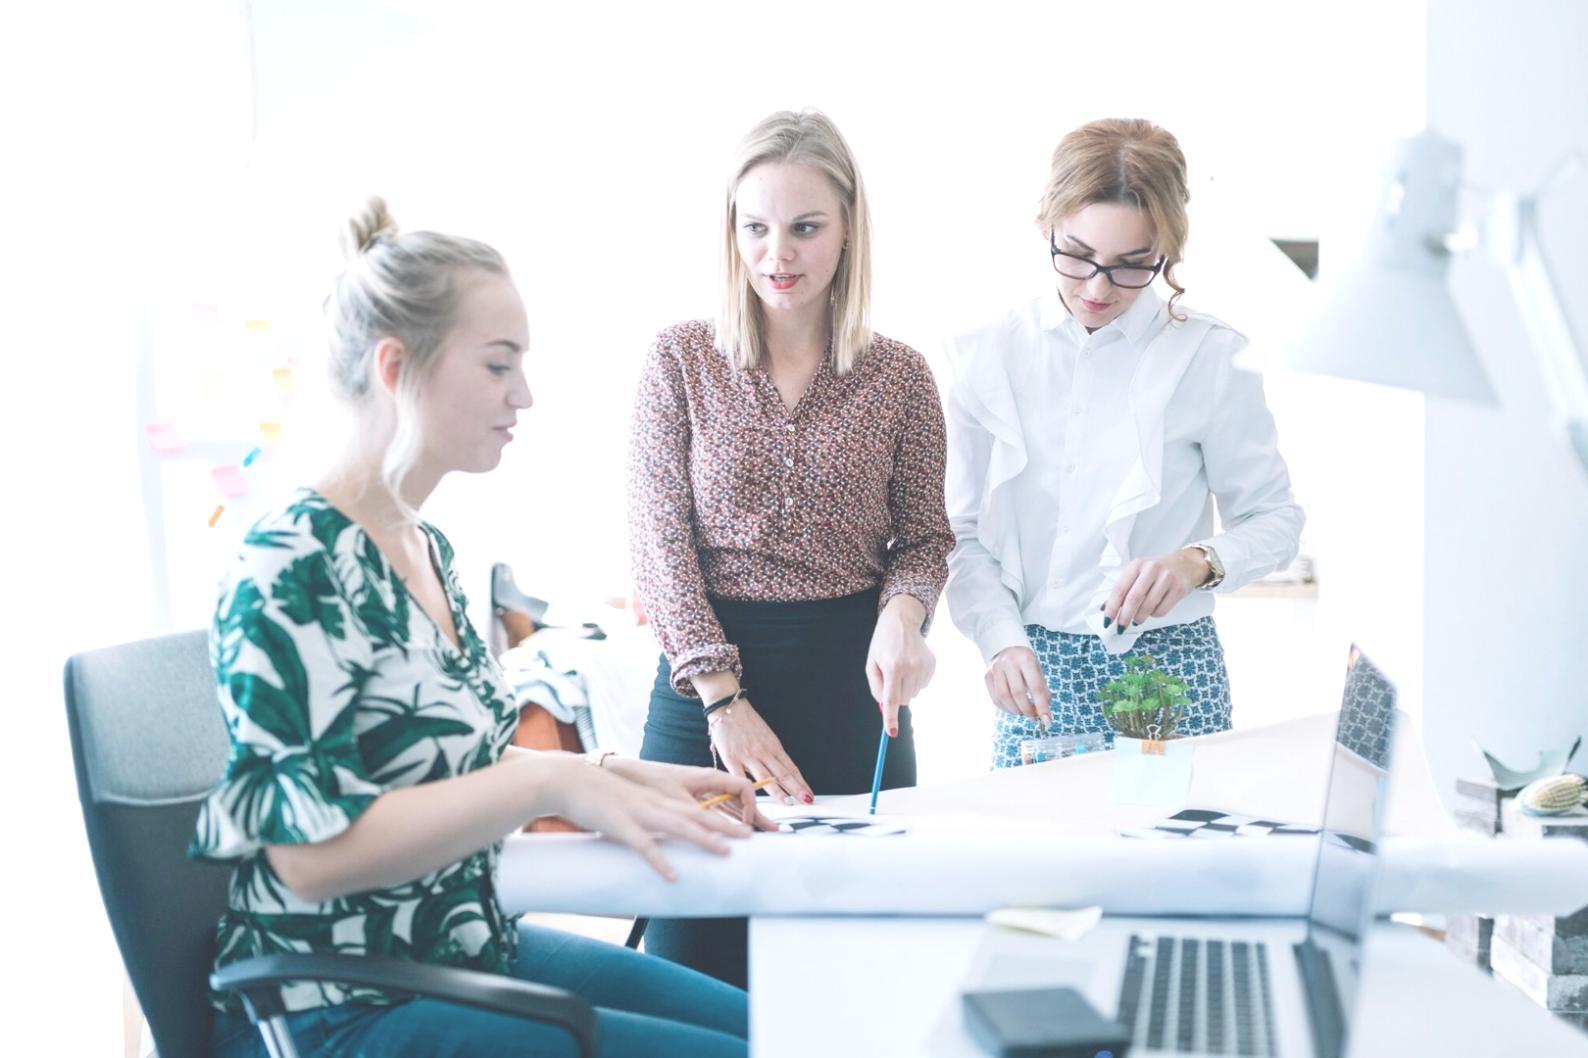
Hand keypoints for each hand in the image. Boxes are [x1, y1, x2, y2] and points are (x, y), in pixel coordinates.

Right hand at [544, 756, 757, 881]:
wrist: (569, 780)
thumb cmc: (598, 795)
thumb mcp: (630, 805)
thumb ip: (646, 820)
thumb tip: (659, 841)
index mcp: (658, 799)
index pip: (696, 809)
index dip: (721, 818)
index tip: (742, 829)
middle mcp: (655, 803)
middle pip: (696, 815)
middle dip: (724, 826)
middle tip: (748, 837)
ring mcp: (639, 813)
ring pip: (678, 826)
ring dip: (703, 838)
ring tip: (725, 852)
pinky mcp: (620, 825)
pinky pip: (644, 845)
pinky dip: (660, 860)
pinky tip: (673, 875)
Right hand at [708, 699, 813, 806]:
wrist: (727, 706)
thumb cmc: (746, 721)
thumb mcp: (765, 735)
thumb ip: (770, 753)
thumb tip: (779, 772)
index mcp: (773, 745)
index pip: (791, 768)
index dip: (801, 782)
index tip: (809, 794)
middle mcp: (764, 751)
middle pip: (783, 774)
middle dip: (797, 789)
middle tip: (807, 801)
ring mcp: (748, 755)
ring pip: (766, 777)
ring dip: (778, 792)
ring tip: (789, 803)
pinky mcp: (731, 758)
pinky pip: (741, 777)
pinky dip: (748, 789)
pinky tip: (754, 798)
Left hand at [866, 596, 935, 735]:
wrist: (902, 620)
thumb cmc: (882, 643)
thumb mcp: (871, 663)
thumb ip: (876, 687)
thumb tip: (884, 707)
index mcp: (892, 667)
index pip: (891, 699)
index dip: (891, 718)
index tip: (892, 733)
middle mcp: (910, 667)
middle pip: (903, 700)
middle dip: (895, 696)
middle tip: (891, 678)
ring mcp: (924, 666)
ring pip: (914, 694)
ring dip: (906, 687)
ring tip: (901, 667)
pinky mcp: (932, 664)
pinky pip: (923, 685)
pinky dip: (915, 681)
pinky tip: (911, 665)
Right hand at [984, 645, 1050, 723]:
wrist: (1006, 648)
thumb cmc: (1025, 663)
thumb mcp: (1037, 671)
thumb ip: (1042, 691)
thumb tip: (1045, 716)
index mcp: (1026, 659)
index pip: (1035, 687)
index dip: (1041, 706)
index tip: (1046, 720)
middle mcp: (1008, 662)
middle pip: (1017, 693)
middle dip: (1027, 710)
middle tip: (1033, 717)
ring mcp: (995, 668)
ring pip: (1004, 698)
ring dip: (1015, 711)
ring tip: (1022, 712)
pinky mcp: (987, 676)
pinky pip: (995, 699)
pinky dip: (1005, 708)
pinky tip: (1012, 708)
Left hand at [1103, 549, 1208, 630]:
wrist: (1186, 564)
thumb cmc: (1157, 571)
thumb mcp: (1138, 573)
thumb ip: (1123, 589)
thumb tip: (1104, 608)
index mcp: (1137, 565)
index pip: (1119, 588)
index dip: (1111, 607)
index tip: (1107, 620)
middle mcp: (1151, 569)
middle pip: (1133, 599)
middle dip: (1124, 617)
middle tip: (1120, 627)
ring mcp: (1167, 578)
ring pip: (1148, 607)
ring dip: (1139, 618)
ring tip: (1137, 619)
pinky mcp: (1178, 589)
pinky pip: (1161, 610)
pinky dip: (1154, 615)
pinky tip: (1153, 610)